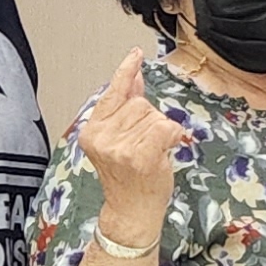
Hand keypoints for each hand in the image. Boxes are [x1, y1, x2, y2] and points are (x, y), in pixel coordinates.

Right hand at [74, 49, 189, 235]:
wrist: (131, 211)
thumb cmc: (129, 178)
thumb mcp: (122, 139)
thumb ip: (127, 106)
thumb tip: (134, 77)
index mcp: (93, 130)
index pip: (112, 93)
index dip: (126, 72)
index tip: (135, 54)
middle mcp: (102, 137)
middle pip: (140, 104)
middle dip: (150, 121)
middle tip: (143, 147)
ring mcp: (120, 147)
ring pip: (155, 116)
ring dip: (161, 132)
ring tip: (150, 154)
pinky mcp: (139, 155)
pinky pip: (166, 127)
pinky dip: (172, 137)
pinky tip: (163, 153)